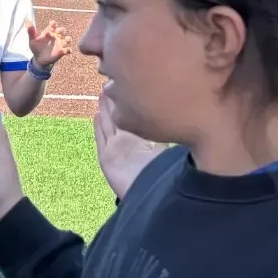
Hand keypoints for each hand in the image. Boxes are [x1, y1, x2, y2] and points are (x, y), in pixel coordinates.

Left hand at [26, 19, 71, 71]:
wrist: (39, 60)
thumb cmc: (36, 48)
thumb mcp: (32, 40)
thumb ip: (31, 32)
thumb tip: (28, 22)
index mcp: (49, 32)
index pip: (53, 25)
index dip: (53, 24)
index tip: (51, 25)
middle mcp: (55, 36)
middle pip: (62, 30)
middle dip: (61, 29)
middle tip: (57, 32)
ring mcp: (59, 44)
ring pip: (68, 39)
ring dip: (68, 38)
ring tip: (66, 40)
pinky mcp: (61, 52)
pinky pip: (68, 50)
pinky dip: (68, 50)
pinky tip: (65, 51)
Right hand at [93, 86, 161, 200]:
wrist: (150, 195)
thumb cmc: (160, 174)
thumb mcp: (166, 149)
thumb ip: (167, 135)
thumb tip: (181, 117)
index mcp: (142, 140)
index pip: (134, 117)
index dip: (131, 103)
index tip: (132, 87)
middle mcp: (127, 143)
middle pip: (118, 117)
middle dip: (115, 101)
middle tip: (112, 82)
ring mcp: (116, 150)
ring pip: (108, 125)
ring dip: (105, 110)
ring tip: (102, 93)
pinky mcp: (107, 159)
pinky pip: (101, 139)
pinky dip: (98, 128)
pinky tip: (96, 115)